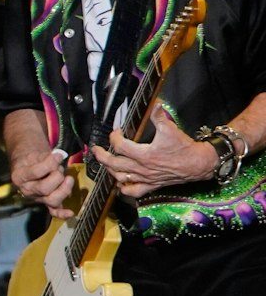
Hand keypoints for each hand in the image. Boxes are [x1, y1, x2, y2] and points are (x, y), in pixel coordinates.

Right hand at [8, 144, 74, 219]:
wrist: (28, 164)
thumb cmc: (31, 159)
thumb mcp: (34, 154)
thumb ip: (46, 157)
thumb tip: (59, 158)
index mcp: (19, 177)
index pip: (36, 172)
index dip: (50, 163)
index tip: (58, 155)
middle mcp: (27, 190)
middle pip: (44, 189)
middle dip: (57, 176)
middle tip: (59, 168)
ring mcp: (37, 198)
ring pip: (52, 200)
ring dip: (64, 189)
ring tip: (68, 179)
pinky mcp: (46, 202)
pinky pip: (54, 211)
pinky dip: (62, 213)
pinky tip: (70, 213)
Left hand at [90, 109, 210, 198]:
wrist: (199, 164)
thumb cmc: (184, 148)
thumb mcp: (171, 129)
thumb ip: (159, 117)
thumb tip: (155, 104)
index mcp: (144, 154)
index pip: (120, 146)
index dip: (114, 137)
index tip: (116, 132)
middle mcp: (142, 168)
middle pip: (114, 164)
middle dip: (101, 156)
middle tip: (96, 150)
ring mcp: (146, 178)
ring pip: (120, 178)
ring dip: (110, 171)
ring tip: (106, 164)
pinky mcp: (152, 185)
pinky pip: (134, 191)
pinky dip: (124, 189)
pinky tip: (120, 184)